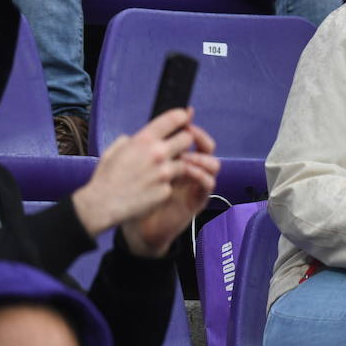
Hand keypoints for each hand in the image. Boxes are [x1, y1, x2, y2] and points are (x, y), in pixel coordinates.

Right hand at [72, 109, 200, 237]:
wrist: (101, 205)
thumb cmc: (105, 177)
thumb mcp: (114, 150)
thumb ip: (131, 140)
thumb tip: (138, 137)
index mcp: (144, 140)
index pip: (174, 119)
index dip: (182, 117)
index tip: (184, 119)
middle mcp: (157, 154)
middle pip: (187, 139)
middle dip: (184, 141)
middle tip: (177, 147)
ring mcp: (164, 173)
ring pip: (185, 162)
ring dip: (177, 165)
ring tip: (160, 171)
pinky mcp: (166, 190)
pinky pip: (173, 183)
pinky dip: (166, 184)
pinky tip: (153, 188)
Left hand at [119, 118, 219, 257]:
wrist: (136, 229)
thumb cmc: (132, 197)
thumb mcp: (133, 170)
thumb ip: (135, 152)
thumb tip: (134, 135)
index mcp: (175, 159)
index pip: (190, 136)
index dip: (189, 124)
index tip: (184, 116)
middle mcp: (189, 169)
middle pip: (207, 146)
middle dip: (199, 136)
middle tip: (188, 133)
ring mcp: (195, 184)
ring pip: (213, 163)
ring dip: (201, 156)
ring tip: (186, 157)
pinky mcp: (197, 200)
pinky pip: (208, 184)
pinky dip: (201, 174)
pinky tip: (188, 171)